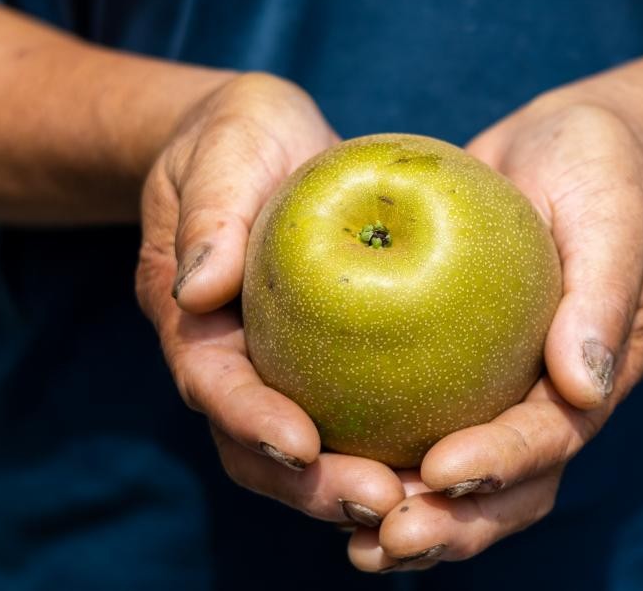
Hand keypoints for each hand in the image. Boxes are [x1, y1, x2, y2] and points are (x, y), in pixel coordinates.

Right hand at [136, 73, 404, 525]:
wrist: (266, 144)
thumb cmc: (239, 139)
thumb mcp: (225, 150)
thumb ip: (210, 211)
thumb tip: (198, 288)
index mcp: (195, 322)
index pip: (213, 384)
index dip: (250, 421)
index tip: (302, 443)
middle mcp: (234, 362)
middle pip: (260, 447)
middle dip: (312, 488)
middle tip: (381, 502)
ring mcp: (283, 370)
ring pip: (310, 454)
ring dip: (355, 488)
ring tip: (421, 502)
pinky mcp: (331, 365)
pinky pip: (358, 418)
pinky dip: (393, 448)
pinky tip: (446, 463)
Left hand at [347, 96, 642, 570]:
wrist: (564, 145)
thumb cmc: (600, 166)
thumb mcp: (613, 210)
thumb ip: (603, 291)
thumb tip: (584, 388)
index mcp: (597, 370)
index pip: (553, 436)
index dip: (502, 464)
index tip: (438, 471)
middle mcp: (551, 396)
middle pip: (509, 487)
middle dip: (454, 523)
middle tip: (386, 541)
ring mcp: (505, 387)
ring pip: (465, 477)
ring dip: (416, 516)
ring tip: (360, 544)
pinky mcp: (460, 366)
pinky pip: (425, 423)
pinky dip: (387, 461)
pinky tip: (332, 476)